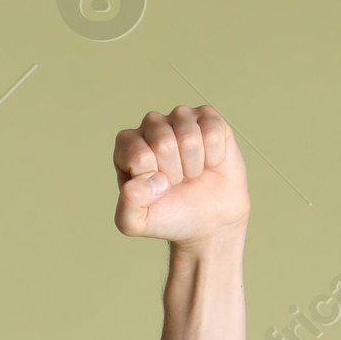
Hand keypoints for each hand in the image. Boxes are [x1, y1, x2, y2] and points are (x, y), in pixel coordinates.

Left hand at [113, 106, 247, 241]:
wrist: (208, 219)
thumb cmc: (170, 215)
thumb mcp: (138, 223)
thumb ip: (127, 207)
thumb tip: (139, 183)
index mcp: (127, 146)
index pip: (138, 156)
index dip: (153, 180)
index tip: (157, 189)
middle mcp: (151, 124)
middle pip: (163, 144)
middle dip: (174, 173)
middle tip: (176, 182)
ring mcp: (180, 117)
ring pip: (189, 137)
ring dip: (194, 166)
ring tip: (191, 172)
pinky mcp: (207, 117)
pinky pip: (212, 132)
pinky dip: (214, 156)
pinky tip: (209, 161)